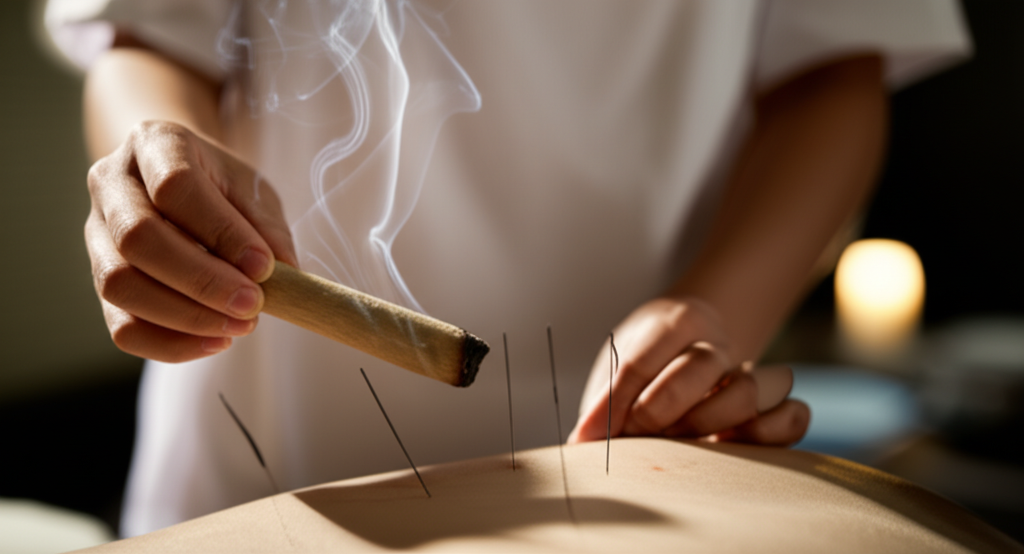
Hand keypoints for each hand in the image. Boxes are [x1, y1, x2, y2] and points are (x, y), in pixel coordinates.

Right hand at [85, 120, 296, 361]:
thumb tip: (285, 275)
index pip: (176, 187)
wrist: (176, 182)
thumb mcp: (252, 190)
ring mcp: (96, 234)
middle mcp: (112, 184)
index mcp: (154, 144)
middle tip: (253, 306)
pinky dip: (169, 343)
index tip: (265, 266)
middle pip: (138, 239)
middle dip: (202, 282)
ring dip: (185, 317)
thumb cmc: (220, 186)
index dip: (222, 233)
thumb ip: (268, 228)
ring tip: (240, 325)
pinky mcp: (99, 279)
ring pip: (120, 285)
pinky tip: (214, 341)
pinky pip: (121, 325)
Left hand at [568, 297, 808, 445]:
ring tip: (677, 444)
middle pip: (700, 368)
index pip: (642, 359)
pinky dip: (767, 434)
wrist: (690, 350)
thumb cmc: (645, 366)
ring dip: (708, 424)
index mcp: (677, 320)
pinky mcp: (777, 405)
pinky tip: (726, 447)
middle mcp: (718, 343)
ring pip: (750, 389)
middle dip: (660, 409)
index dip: (614, 403)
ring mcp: (752, 371)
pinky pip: (793, 415)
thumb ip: (605, 402)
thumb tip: (581, 443)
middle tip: (636, 434)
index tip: (590, 435)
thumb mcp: (616, 367)